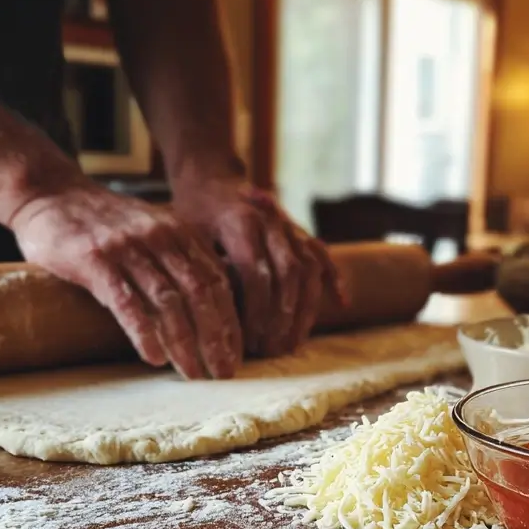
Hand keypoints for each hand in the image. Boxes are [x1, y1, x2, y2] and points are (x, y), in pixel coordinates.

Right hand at [10, 182, 241, 379]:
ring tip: (193, 373)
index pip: (218, 282)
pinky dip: (144, 331)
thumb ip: (181, 259)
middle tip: (223, 373)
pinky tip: (155, 357)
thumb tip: (211, 307)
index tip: (236, 356)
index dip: (231, 323)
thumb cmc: (104, 224)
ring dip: (185, 342)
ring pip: (167, 300)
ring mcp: (128, 248)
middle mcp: (160, 238)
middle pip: (200, 294)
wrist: (49, 193)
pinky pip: (126, 301)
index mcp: (180, 233)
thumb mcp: (153, 230)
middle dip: (216, 337)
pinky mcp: (94, 260)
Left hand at [171, 175, 340, 357]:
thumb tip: (216, 318)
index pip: (256, 272)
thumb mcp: (187, 238)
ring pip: (308, 269)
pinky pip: (323, 256)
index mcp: (240, 221)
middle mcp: (271, 220)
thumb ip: (205, 270)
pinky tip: (341, 304)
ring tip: (292, 343)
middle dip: (282, 317)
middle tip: (272, 350)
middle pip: (288, 274)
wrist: (212, 178)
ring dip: (305, 310)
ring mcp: (290, 225)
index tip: (250, 340)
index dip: (256, 310)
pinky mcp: (301, 231)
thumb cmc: (193, 215)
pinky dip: (334, 280)